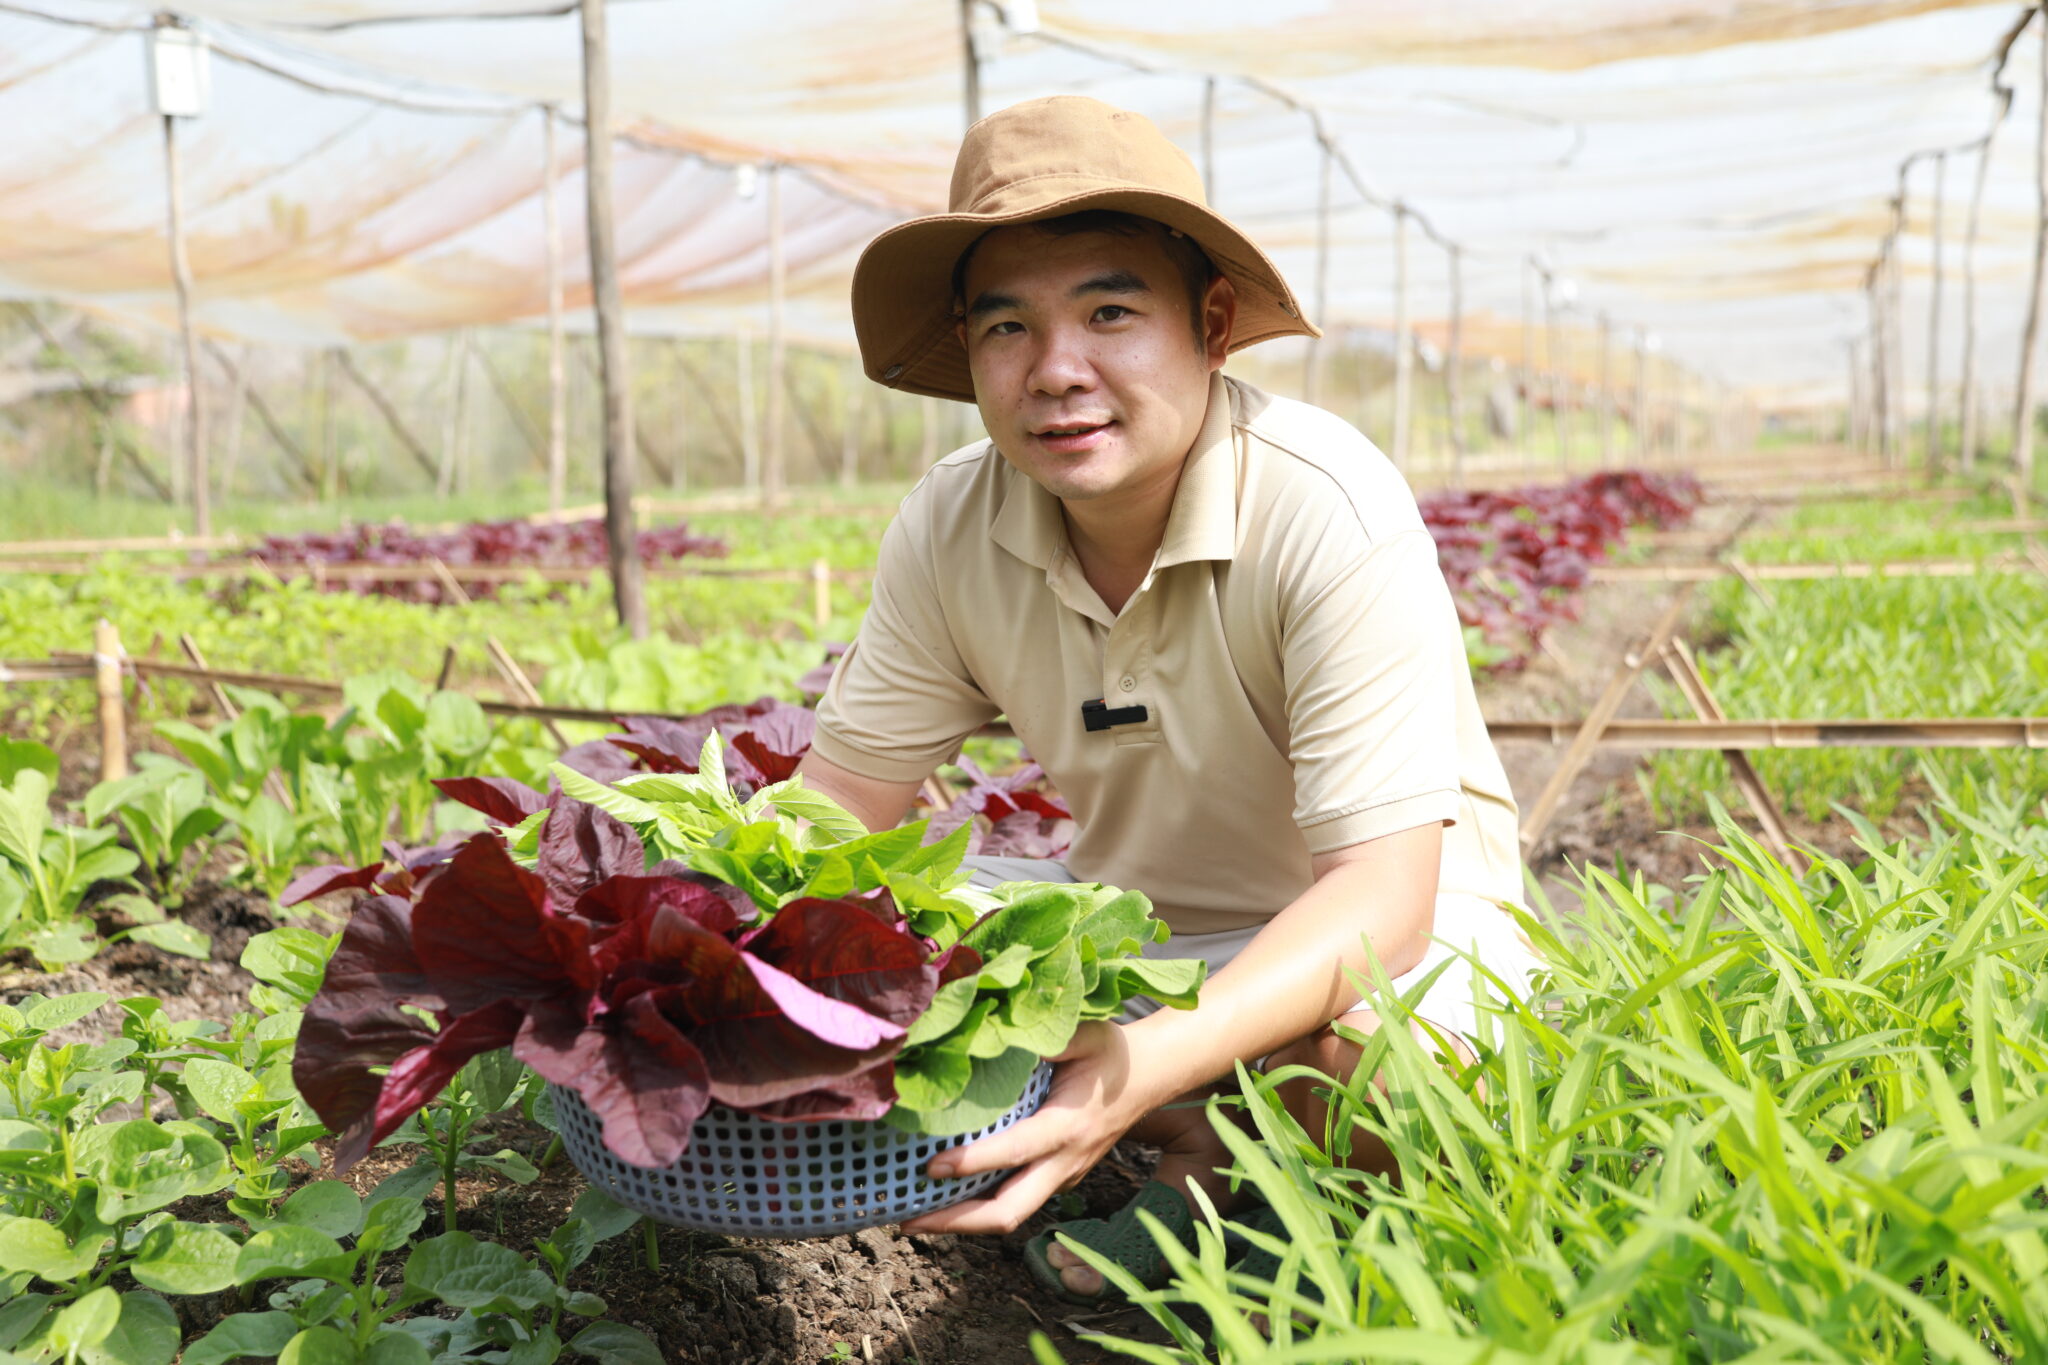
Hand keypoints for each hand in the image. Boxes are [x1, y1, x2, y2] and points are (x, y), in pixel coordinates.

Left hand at [897, 1020, 1152, 1234]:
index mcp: (1069, 1126)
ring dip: (962, 1222)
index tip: (931, 1166)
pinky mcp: (1058, 1179)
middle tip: (907, 1220)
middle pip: (1010, 1212)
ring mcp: (1063, 1176)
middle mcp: (1066, 1162)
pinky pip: (1017, 1202)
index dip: (973, 1163)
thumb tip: (992, 1036)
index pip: (1017, 1152)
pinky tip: (946, 1198)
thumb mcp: (1084, 1034)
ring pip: (1012, 1215)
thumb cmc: (1111, 1052)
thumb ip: (1044, 1037)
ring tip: (912, 1217)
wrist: (1150, 1077)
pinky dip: (979, 1207)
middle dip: (957, 1222)